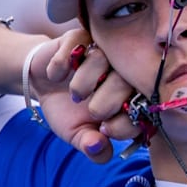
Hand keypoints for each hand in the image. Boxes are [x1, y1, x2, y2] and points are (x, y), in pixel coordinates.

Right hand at [29, 27, 138, 162]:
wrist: (43, 82)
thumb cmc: (67, 110)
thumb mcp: (78, 135)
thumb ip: (92, 147)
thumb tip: (99, 150)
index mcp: (131, 96)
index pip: (144, 106)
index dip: (126, 121)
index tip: (106, 129)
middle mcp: (123, 71)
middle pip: (126, 81)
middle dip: (105, 102)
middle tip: (91, 110)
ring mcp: (103, 51)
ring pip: (102, 59)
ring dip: (84, 82)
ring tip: (75, 94)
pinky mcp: (81, 37)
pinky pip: (77, 42)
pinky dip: (62, 62)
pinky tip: (56, 75)